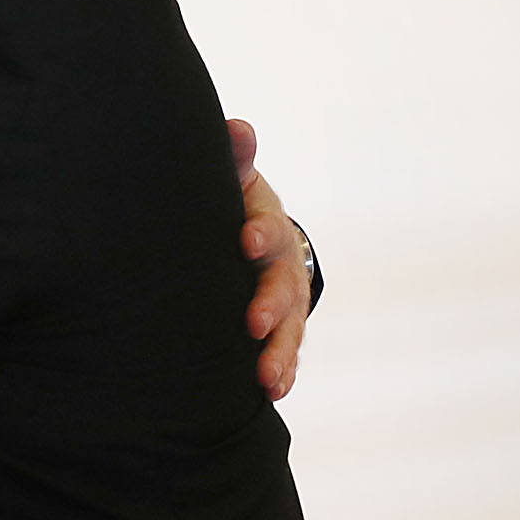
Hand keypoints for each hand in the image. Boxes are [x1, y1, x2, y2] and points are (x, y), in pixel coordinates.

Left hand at [229, 118, 309, 400]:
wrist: (247, 232)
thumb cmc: (230, 203)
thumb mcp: (231, 181)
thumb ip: (233, 159)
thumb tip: (236, 127)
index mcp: (265, 224)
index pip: (268, 226)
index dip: (261, 232)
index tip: (245, 240)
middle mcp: (282, 265)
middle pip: (282, 286)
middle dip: (270, 305)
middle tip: (253, 323)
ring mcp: (285, 300)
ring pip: (290, 328)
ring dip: (279, 352)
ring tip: (266, 378)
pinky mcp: (279, 327)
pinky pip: (286, 352)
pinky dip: (283, 371)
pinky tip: (273, 392)